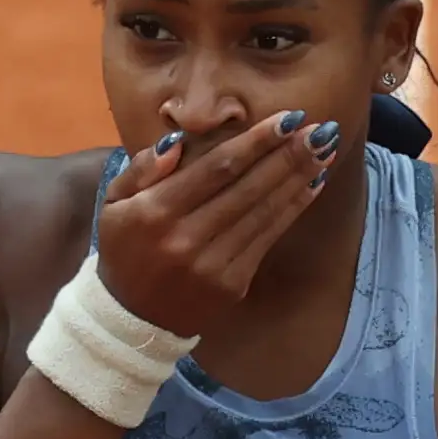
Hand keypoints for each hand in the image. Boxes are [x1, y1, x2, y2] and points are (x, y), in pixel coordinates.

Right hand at [91, 111, 335, 337]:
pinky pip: (268, 239)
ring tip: (324, 150)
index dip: (256, 142)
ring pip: (263, 212)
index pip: (217, 168)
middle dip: (287, 155)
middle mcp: (187, 237)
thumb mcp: (114, 204)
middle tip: (320, 129)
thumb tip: (177, 142)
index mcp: (156, 212)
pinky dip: (292, 210)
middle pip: (247, 187)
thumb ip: (141, 169)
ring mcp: (213, 264)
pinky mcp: (233, 284)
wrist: (133, 319)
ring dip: (298, 179)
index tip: (287, 119)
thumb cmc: (124, 249)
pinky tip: (312, 186)